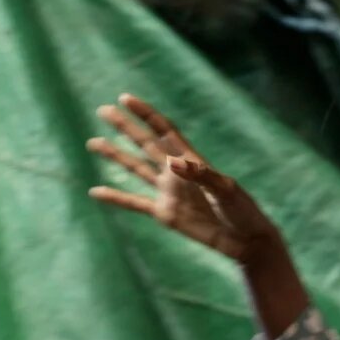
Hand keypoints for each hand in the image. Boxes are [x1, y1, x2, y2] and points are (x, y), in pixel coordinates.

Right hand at [87, 93, 280, 263]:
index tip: (125, 98)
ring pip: (135, 168)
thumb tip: (174, 163)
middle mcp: (176, 173)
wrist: (246, 241)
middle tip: (102, 109)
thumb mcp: (226, 191)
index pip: (164, 131)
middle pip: (145, 143)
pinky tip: (95, 191)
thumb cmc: (242, 211)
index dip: (145, 114)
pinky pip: (134, 203)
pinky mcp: (165, 213)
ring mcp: (169, 192)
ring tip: (93, 141)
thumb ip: (202, 176)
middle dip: (125, 127)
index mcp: (192, 160)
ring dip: (115, 155)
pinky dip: (116, 197)